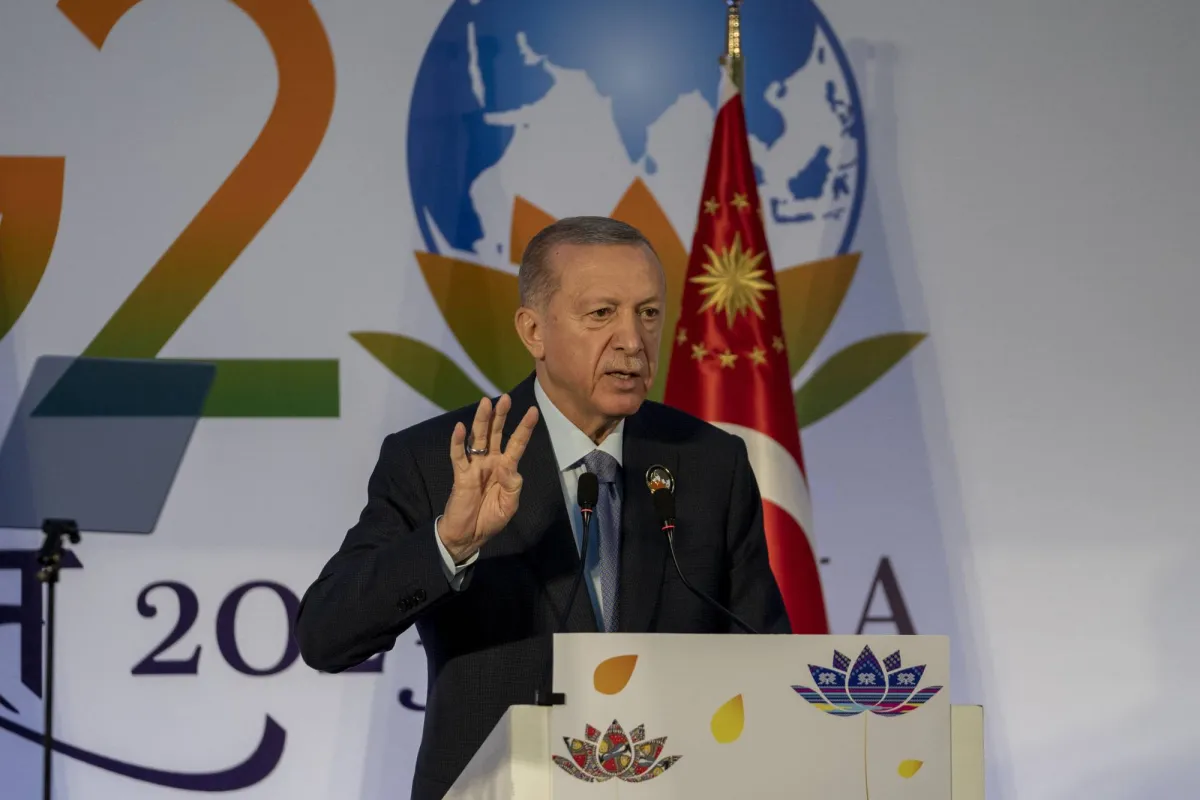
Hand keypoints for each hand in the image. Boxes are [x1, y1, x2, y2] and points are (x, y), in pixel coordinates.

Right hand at [438, 394, 538, 562]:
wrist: (469, 535)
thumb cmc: (491, 519)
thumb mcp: (509, 504)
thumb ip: (513, 485)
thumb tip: (507, 465)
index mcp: (506, 468)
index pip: (517, 444)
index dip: (524, 428)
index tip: (533, 411)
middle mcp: (491, 462)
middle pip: (496, 434)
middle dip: (501, 416)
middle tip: (506, 398)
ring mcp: (475, 466)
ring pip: (478, 438)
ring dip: (481, 421)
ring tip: (485, 403)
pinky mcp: (460, 474)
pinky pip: (459, 455)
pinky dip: (458, 442)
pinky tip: (461, 428)